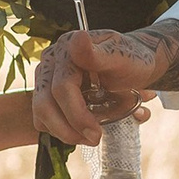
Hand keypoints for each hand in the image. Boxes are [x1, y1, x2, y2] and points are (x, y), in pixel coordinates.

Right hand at [30, 28, 178, 146]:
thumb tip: (78, 38)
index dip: (76, 114)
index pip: (61, 88)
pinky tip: (82, 128)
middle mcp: (51, 61)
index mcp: (68, 47)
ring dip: (65, 132)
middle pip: (45, 104)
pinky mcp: (46, 93)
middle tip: (95, 139)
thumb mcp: (123, 59)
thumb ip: (99, 54)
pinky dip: (62, 129)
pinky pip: (44, 119)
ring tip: (91, 137)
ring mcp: (46, 77)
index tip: (97, 133)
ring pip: (41, 115)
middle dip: (70, 129)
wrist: (137, 66)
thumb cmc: (133, 61)